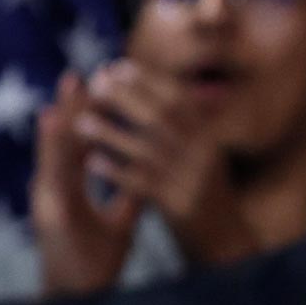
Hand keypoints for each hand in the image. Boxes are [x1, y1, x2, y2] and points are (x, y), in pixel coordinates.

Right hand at [32, 71, 142, 297]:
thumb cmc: (95, 263)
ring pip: (54, 152)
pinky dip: (52, 147)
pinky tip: (53, 124)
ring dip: (58, 120)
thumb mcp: (119, 223)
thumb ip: (128, 196)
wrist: (79, 298)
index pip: (79, 146)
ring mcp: (49, 199)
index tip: (96, 86)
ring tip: (64, 90)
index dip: (86, 116)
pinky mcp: (50, 210)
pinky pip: (53, 174)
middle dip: (70, 108)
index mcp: (72, 189)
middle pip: (63, 142)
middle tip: (76, 74)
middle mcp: (54, 189)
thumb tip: (148, 171)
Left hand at [77, 60, 256, 264]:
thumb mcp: (201, 152)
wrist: (224, 240)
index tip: (115, 65)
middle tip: (95, 83)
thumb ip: (183, 122)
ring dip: (113, 133)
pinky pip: (144, 184)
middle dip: (127, 97)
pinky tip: (92, 161)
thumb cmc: (201, 189)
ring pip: (148, 150)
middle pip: (163, 118)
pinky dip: (117, 171)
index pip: (178, 99)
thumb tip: (152, 82)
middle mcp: (206, 153)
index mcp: (210, 135)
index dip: (147, 80)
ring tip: (81, 122)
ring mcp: (195, 180)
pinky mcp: (182, 206)